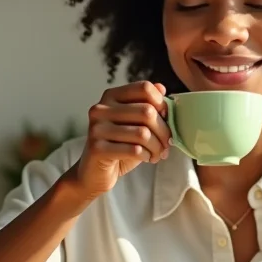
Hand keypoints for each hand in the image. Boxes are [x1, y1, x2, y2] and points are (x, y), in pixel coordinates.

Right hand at [75, 81, 171, 198]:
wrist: (94, 173)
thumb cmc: (120, 146)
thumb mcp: (136, 123)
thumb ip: (148, 105)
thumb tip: (161, 88)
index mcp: (111, 96)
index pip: (144, 88)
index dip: (162, 103)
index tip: (166, 119)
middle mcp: (101, 109)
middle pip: (147, 111)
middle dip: (164, 131)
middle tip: (167, 144)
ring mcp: (97, 128)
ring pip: (143, 133)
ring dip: (157, 147)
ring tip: (158, 154)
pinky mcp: (97, 148)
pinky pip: (134, 150)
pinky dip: (147, 156)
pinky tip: (146, 158)